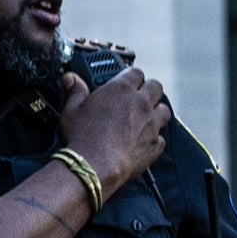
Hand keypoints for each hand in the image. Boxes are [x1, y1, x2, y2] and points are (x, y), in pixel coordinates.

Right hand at [57, 65, 171, 192]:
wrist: (95, 164)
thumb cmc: (83, 136)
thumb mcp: (72, 109)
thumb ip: (76, 91)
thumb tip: (72, 79)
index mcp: (121, 90)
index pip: (136, 72)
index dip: (132, 76)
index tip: (127, 80)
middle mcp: (141, 104)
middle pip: (155, 87)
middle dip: (149, 89)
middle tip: (139, 95)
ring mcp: (151, 124)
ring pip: (165, 110)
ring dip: (157, 111)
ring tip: (146, 116)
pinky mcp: (155, 145)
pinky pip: (161, 138)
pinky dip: (155, 138)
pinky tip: (144, 140)